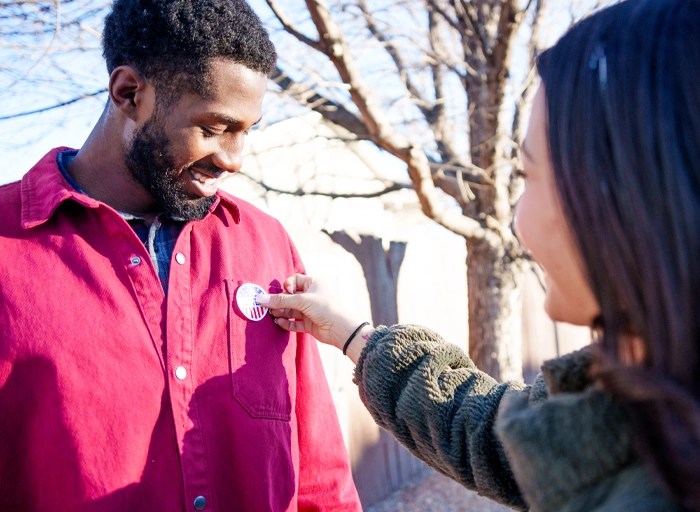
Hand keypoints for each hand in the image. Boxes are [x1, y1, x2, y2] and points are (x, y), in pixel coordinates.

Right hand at [256, 274, 370, 351]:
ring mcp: (310, 310)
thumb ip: (281, 300)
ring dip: (282, 312)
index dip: (287, 285)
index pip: (294, 280)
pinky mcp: (309, 323)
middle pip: (290, 296)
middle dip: (280, 302)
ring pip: (291, 310)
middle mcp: (311, 296)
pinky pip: (294, 322)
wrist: (340, 329)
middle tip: (271, 307)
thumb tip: (260, 298)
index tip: (287, 291)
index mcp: (313, 284)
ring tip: (274, 315)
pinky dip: (286, 322)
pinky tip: (279, 322)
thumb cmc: (325, 308)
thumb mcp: (302, 301)